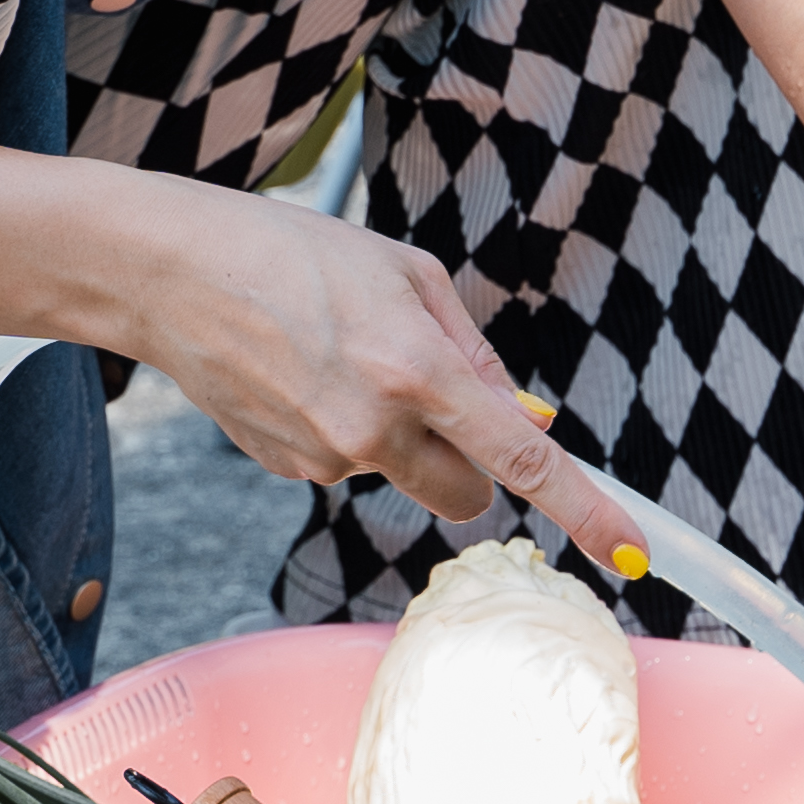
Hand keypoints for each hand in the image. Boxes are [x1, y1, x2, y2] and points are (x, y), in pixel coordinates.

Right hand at [118, 184, 580, 529]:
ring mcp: (326, 460)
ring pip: (402, 475)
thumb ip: (474, 352)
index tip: (629, 550)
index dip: (583, 509)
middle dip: (474, 466)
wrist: (175, 275)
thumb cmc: (298, 253)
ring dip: (398, 436)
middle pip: (468, 496)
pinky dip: (343, 431)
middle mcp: (376, 429)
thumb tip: (525, 418)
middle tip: (440, 401)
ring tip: (340, 357)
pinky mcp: (288, 471)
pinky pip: (346, 465)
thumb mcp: (407, 274)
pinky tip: (301, 376)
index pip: (523, 461)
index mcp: (419, 369)